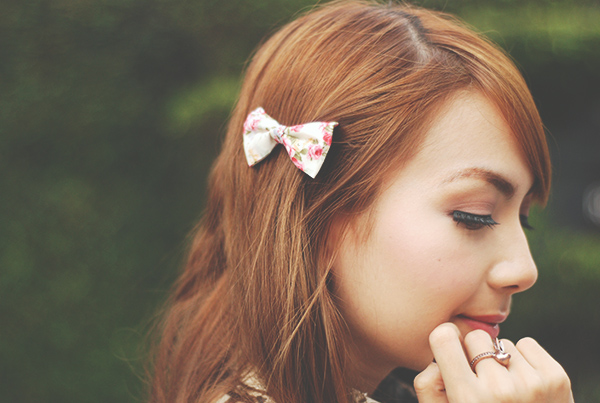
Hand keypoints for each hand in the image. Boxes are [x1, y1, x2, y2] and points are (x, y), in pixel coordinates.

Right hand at [414, 323, 573, 401]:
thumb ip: (428, 385)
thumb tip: (437, 357)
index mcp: (468, 399)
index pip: (443, 338)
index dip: (444, 340)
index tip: (450, 349)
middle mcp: (500, 390)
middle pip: (475, 337)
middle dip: (475, 354)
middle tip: (480, 380)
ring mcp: (531, 384)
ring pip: (502, 343)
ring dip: (500, 360)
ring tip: (505, 389)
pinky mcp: (556, 378)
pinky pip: (526, 344)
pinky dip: (522, 359)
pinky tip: (523, 385)